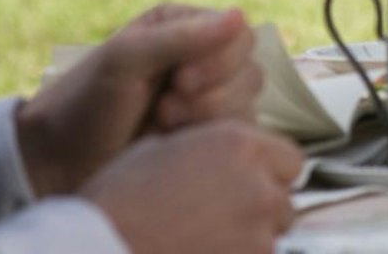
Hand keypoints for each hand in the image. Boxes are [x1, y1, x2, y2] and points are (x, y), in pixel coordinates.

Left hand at [17, 4, 261, 197]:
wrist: (58, 163)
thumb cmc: (84, 104)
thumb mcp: (125, 61)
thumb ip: (181, 38)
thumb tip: (239, 15)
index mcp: (184, 26)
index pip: (240, 34)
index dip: (221, 60)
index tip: (180, 81)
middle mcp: (201, 58)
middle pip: (250, 71)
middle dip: (212, 95)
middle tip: (165, 109)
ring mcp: (206, 100)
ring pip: (248, 105)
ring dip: (208, 118)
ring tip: (163, 125)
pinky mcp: (204, 137)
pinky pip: (238, 136)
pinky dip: (211, 140)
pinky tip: (175, 143)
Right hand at [81, 120, 300, 253]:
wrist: (98, 249)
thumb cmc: (117, 200)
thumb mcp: (157, 148)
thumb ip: (203, 147)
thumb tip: (216, 155)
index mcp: (238, 144)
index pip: (289, 159)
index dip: (270, 173)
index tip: (249, 185)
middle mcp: (257, 184)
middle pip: (284, 200)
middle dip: (262, 210)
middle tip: (223, 221)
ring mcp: (256, 232)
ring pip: (273, 237)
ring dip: (250, 240)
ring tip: (205, 241)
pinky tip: (201, 253)